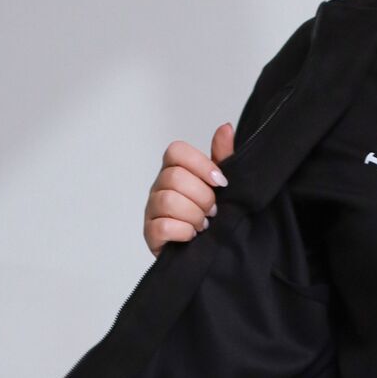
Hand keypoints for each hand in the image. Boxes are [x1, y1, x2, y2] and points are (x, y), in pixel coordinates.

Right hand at [144, 124, 235, 256]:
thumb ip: (223, 157)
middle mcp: (159, 186)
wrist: (209, 250)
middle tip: (213, 210)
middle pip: (175, 177)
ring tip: (204, 225)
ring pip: (169, 201)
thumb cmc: (211, 214)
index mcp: (175, 170)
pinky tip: (191, 236)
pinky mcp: (150, 233)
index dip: (201, 164)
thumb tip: (226, 127)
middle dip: (202, 196)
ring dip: (194, 215)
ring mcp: (152, 209)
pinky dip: (183, 232)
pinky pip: (162, 226)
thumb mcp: (221, 185)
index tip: (221, 182)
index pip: (176, 151)